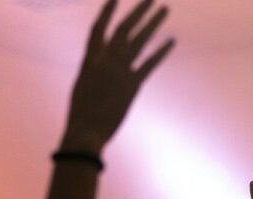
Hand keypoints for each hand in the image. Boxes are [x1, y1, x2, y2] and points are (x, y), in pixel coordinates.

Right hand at [60, 0, 173, 153]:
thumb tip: (102, 62)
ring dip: (153, 23)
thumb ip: (94, 70)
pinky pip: (149, 64)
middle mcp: (105, 61)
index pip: (98, 29)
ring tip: (164, 9)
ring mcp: (120, 72)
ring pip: (139, 40)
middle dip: (138, 11)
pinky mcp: (132, 85)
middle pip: (124, 28)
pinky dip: (161, 52)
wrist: (86, 132)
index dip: (107, 12)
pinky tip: (171, 41)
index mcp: (89, 60)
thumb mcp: (82, 85)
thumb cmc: (80, 113)